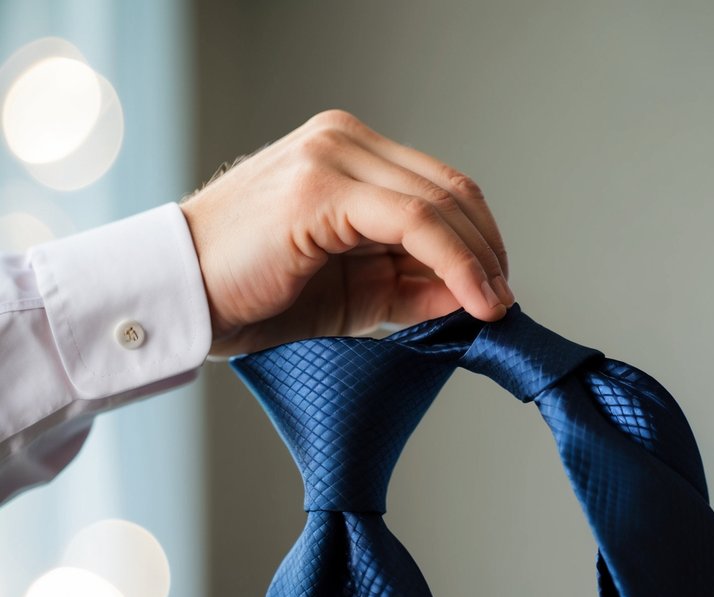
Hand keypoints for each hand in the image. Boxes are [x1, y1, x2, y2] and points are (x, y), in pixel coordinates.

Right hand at [180, 110, 513, 356]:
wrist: (179, 298)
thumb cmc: (254, 295)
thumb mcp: (355, 293)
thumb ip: (412, 285)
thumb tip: (476, 295)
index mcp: (349, 155)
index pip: (441, 188)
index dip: (481, 240)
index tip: (498, 289)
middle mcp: (343, 141)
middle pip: (450, 191)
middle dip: (489, 252)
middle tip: (504, 303)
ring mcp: (332, 156)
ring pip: (440, 204)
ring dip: (481, 261)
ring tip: (495, 308)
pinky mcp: (322, 186)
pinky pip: (415, 223)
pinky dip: (456, 262)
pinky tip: (474, 299)